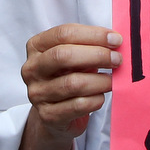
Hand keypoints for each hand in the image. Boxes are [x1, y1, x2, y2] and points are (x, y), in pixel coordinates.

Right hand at [13, 24, 121, 149]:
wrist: (57, 114)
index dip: (93, 35)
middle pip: (64, 56)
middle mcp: (32, 69)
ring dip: (100, 81)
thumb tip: (116, 41)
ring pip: (73, 83)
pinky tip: (101, 96)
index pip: (63, 34)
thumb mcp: (74, 56)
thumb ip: (89, 45)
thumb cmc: (69, 77)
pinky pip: (78, 105)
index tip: (115, 39)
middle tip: (117, 59)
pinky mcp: (48, 115)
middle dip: (96, 55)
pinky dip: (95, 100)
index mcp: (36, 46)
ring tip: (112, 81)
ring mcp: (37, 93)